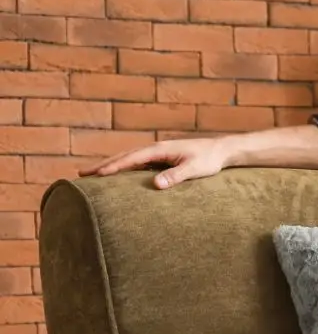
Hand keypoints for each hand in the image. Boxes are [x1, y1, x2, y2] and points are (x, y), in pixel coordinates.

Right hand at [81, 138, 232, 188]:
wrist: (221, 151)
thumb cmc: (209, 160)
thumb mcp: (194, 169)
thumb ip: (176, 176)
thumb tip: (156, 184)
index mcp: (159, 149)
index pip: (130, 159)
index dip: (113, 167)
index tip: (96, 175)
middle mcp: (154, 149)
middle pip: (123, 157)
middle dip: (102, 165)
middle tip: (81, 174)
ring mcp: (156, 153)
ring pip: (127, 159)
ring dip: (109, 166)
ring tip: (91, 174)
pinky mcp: (160, 158)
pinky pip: (136, 164)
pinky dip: (122, 168)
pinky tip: (115, 176)